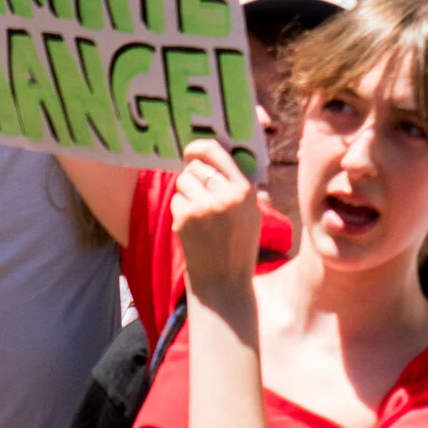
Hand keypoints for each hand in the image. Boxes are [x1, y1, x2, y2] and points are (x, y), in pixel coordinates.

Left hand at [173, 140, 262, 302]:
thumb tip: (216, 161)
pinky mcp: (184, 220)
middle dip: (193, 176)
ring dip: (185, 192)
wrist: (224, 280)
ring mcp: (203, 207)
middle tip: (199, 192)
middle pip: (196, 168)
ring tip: (198, 211)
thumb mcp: (251, 212)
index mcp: (244, 190)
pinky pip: (176, 200)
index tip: (191, 149)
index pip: (218, 154)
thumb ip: (238, 186)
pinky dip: (180, 209)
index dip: (201, 147)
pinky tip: (191, 225)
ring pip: (183, 182)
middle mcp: (224, 195)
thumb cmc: (239, 245)